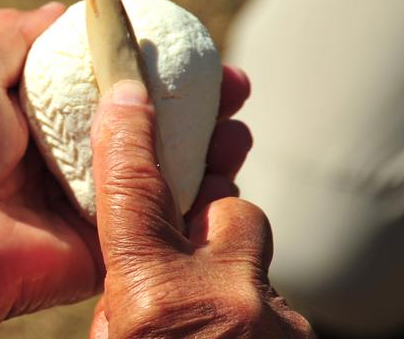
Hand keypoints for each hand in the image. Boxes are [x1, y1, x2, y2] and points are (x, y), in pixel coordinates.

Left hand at [0, 4, 263, 336]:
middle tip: (234, 84)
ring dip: (209, 147)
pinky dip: (201, 196)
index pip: (104, 89)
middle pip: (144, 130)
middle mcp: (61, 162)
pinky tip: (231, 161)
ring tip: (240, 120)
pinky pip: (160, 221)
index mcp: (30, 120)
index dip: (150, 67)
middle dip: (195, 107)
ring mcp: (85, 208)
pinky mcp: (103, 251)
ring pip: (162, 174)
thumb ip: (18, 35)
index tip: (193, 46)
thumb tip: (63, 9)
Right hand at [87, 78, 312, 337]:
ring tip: (206, 306)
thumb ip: (123, 307)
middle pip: (229, 210)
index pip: (137, 190)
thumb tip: (132, 287)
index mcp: (161, 300)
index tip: (128, 89)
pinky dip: (248, 316)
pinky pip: (274, 306)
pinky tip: (229, 337)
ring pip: (256, 262)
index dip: (130, 133)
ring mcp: (280, 321)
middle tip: (185, 244)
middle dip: (208, 215)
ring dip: (227, 273)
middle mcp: (228, 297)